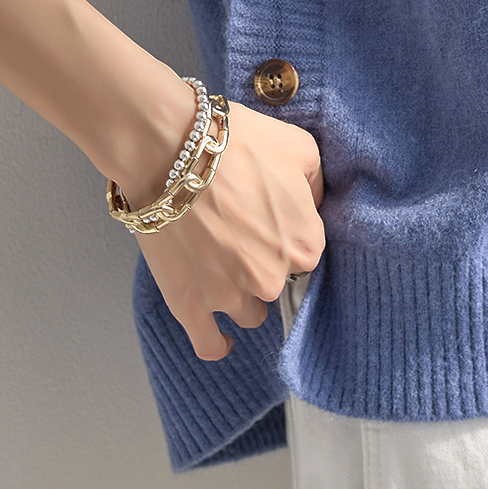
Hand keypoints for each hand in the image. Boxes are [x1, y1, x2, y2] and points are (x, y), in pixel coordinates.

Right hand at [123, 98, 324, 360]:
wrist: (169, 150)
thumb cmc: (236, 144)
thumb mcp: (300, 148)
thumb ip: (318, 186)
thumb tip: (313, 206)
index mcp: (306, 243)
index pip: (307, 253)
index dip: (286, 233)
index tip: (267, 218)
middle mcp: (274, 278)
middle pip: (278, 282)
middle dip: (263, 261)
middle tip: (238, 231)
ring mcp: (231, 297)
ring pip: (250, 313)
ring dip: (240, 295)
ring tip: (220, 263)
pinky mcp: (191, 305)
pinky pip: (210, 343)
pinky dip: (216, 344)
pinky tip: (220, 338)